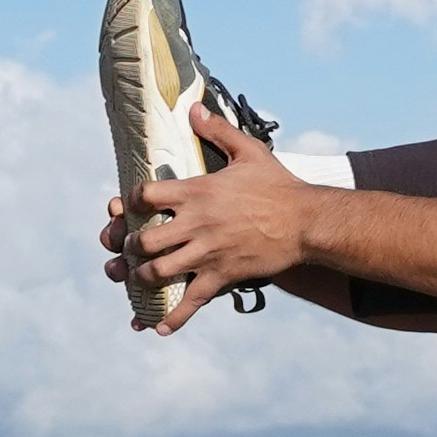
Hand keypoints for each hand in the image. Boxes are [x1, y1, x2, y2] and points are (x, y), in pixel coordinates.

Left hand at [99, 103, 317, 331]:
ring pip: (157, 273)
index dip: (129, 202)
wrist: (308, 221)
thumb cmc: (279, 185)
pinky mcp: (223, 276)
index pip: (145, 196)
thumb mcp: (249, 152)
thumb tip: (193, 109)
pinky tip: (158, 327)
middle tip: (129, 247)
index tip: (129, 206)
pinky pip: (191, 301)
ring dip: (140, 278)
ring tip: (138, 276)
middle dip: (128, 247)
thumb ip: (217, 131)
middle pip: (142, 241)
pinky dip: (172, 317)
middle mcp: (197, 224)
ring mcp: (208, 253)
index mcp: (198, 192)